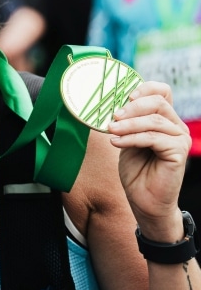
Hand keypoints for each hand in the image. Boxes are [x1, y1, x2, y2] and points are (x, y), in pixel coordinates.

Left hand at [108, 81, 191, 239]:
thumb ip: (126, 124)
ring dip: (128, 124)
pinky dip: (132, 138)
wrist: (145, 200)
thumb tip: (111, 107)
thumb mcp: (127, 140)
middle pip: (158, 102)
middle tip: (113, 116)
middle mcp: (176, 126)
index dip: (144, 88)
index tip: (123, 95)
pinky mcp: (178, 152)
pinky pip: (154, 138)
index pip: (162, 92)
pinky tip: (116, 142)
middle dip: (132, 107)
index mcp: (164, 120)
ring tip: (111, 130)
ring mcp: (179, 139)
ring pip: (154, 120)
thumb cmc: (136, 171)